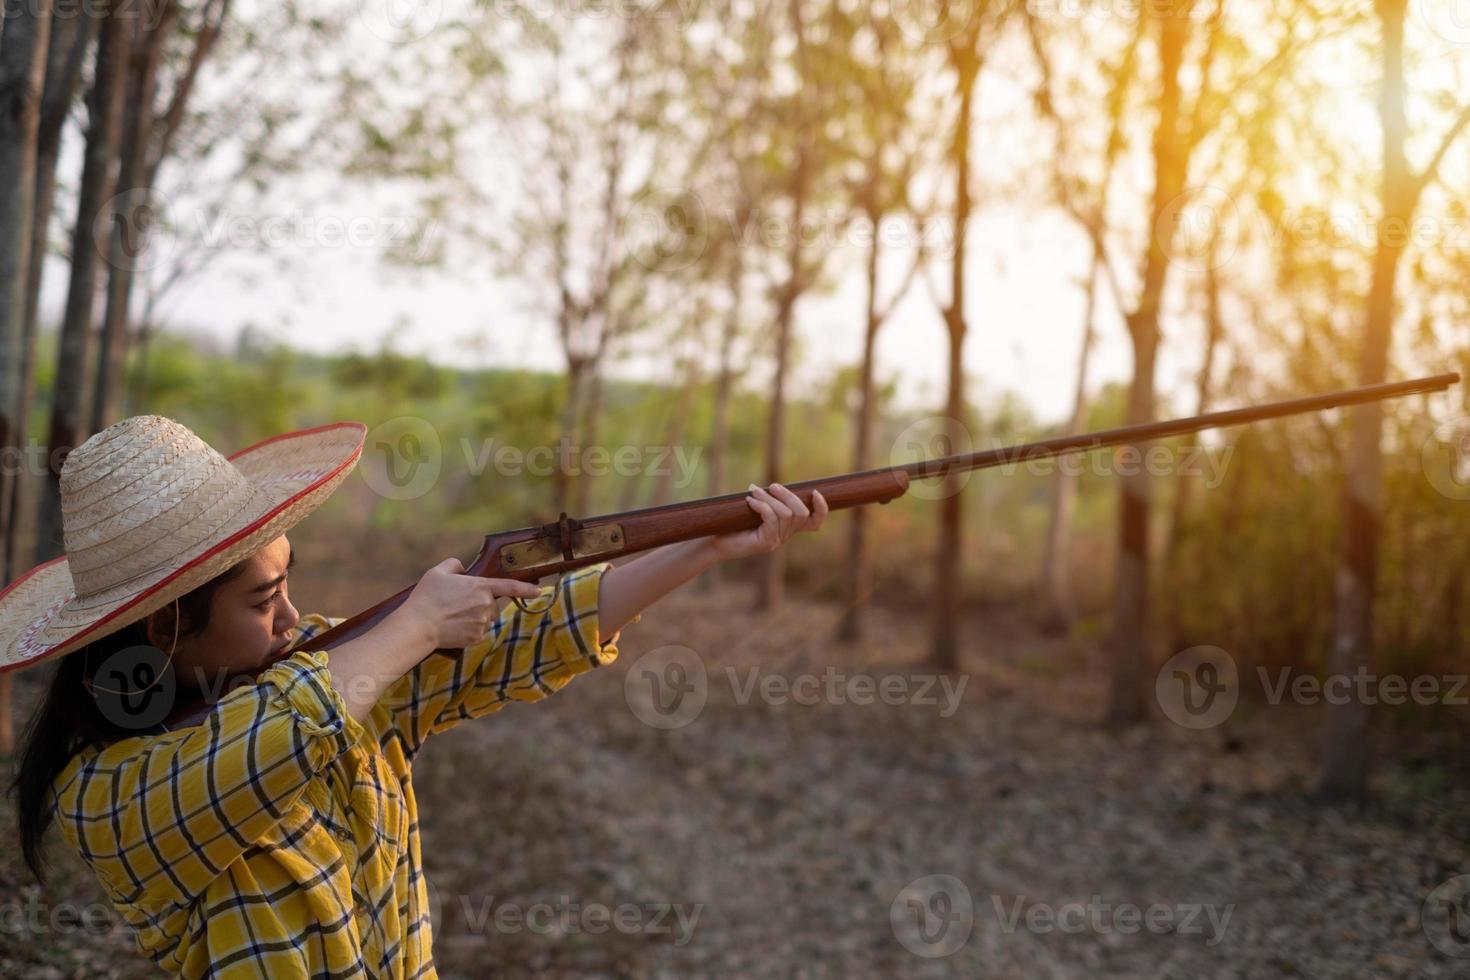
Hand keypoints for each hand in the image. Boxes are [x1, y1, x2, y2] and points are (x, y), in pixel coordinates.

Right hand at [397, 557, 542, 649]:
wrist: (418, 625)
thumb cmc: (427, 597)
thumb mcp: (438, 572)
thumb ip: (454, 565)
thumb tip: (463, 568)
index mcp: (480, 586)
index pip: (509, 586)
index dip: (526, 588)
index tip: (539, 591)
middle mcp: (486, 605)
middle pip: (492, 605)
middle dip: (481, 604)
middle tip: (459, 604)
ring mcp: (482, 623)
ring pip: (486, 619)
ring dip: (476, 617)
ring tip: (454, 616)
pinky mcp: (476, 638)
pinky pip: (478, 632)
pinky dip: (469, 630)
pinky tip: (454, 627)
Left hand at [709, 483, 827, 561]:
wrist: (715, 542)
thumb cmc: (734, 523)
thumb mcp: (755, 508)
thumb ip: (767, 500)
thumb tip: (772, 487)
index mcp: (787, 528)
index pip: (815, 522)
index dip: (821, 509)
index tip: (815, 493)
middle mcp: (785, 535)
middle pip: (801, 512)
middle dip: (788, 495)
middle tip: (771, 486)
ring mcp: (776, 540)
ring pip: (785, 514)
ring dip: (769, 498)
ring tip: (753, 491)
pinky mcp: (765, 542)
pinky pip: (771, 519)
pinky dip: (762, 505)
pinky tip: (749, 501)